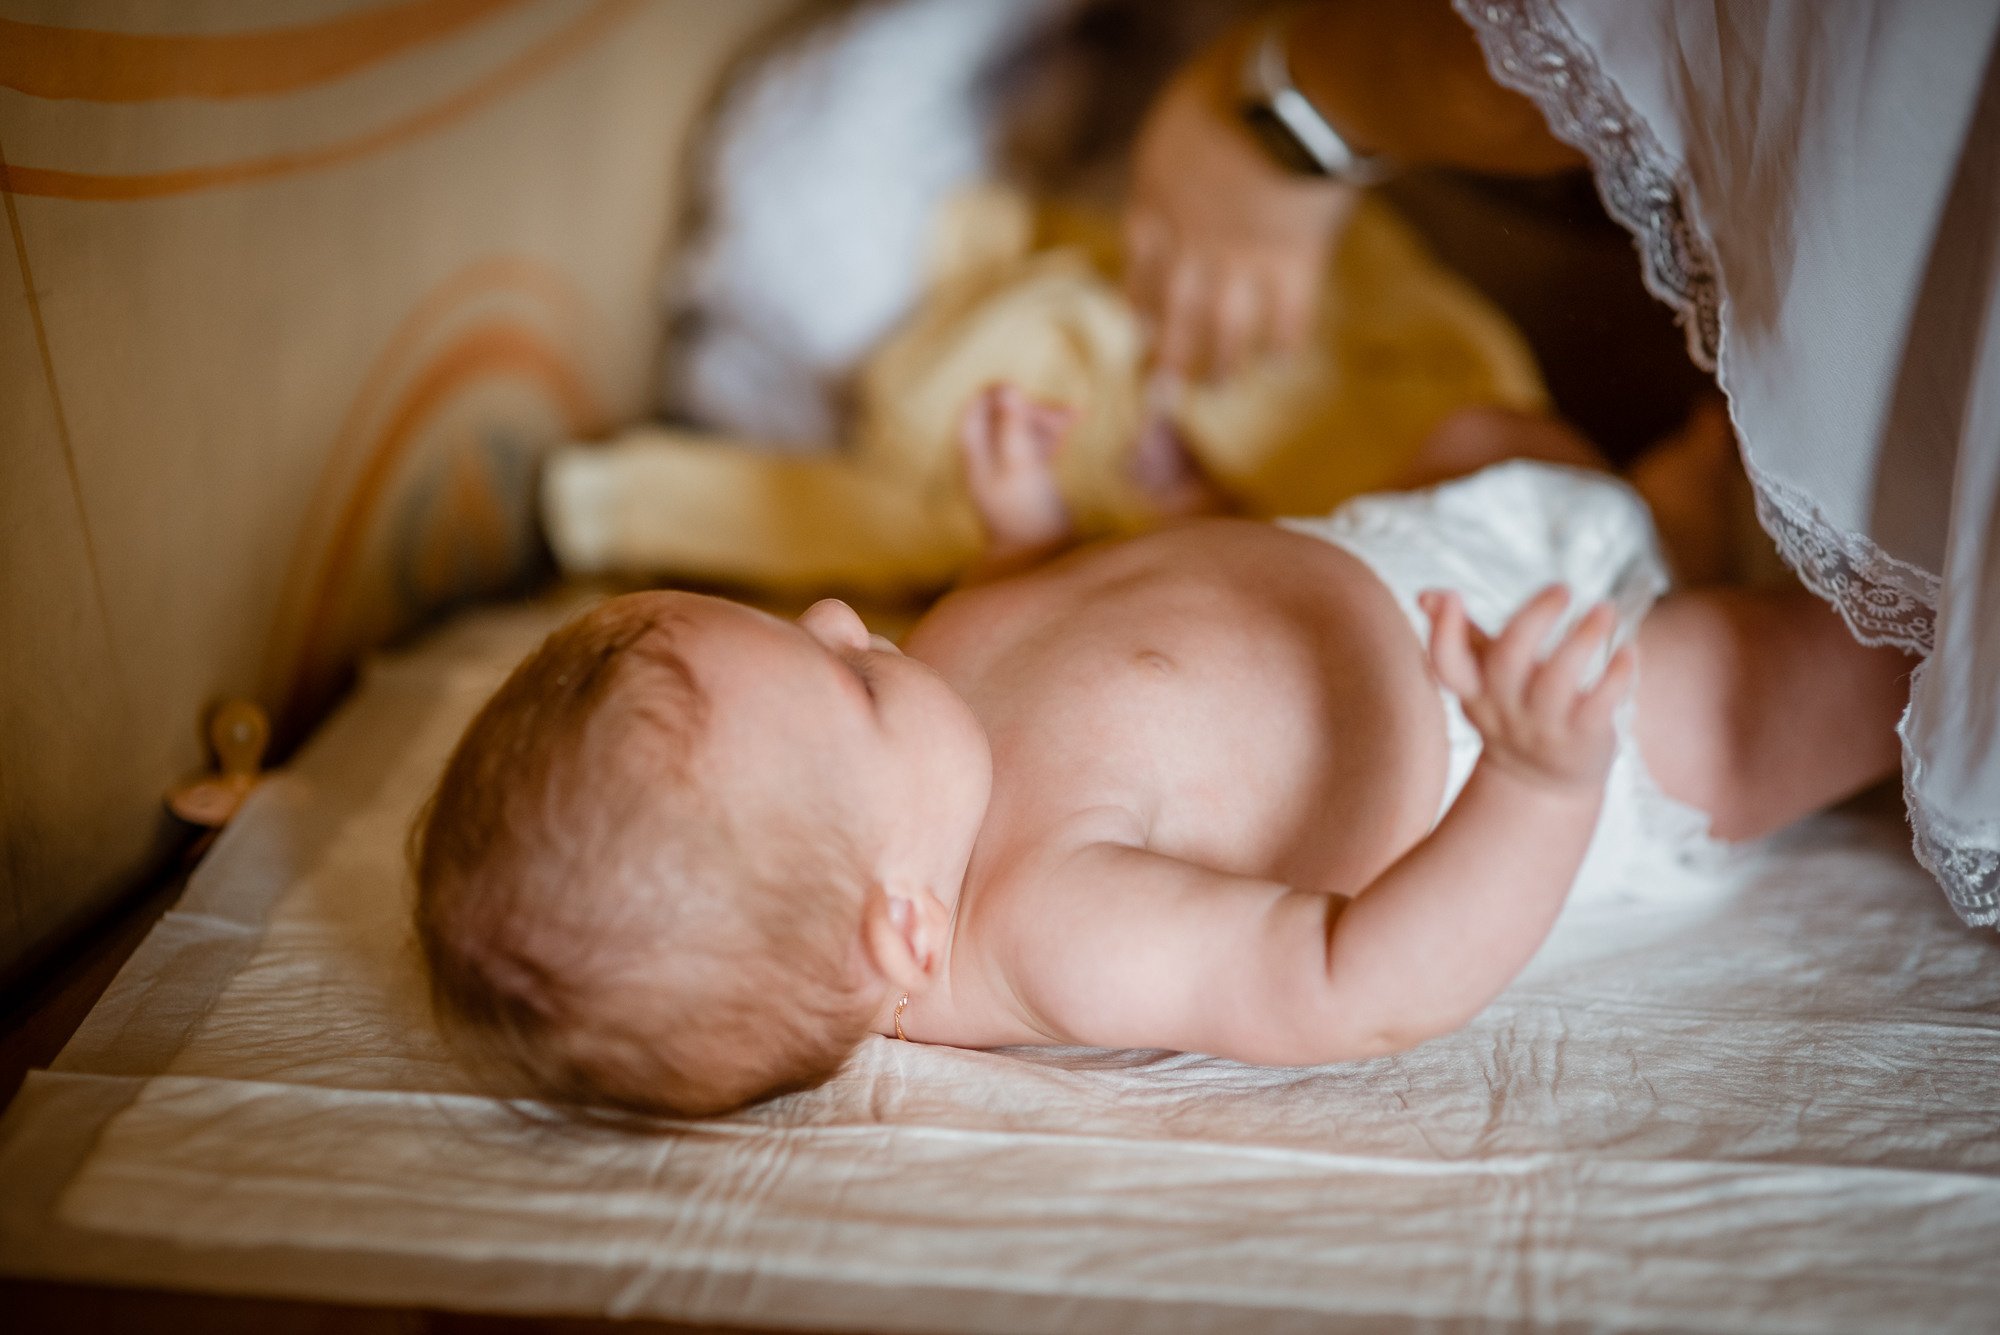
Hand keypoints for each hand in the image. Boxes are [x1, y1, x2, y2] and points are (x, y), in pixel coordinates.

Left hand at [958, 383, 1074, 553]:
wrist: (1041, 563)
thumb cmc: (1029, 516)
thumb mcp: (1020, 466)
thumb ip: (1012, 427)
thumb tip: (1007, 387)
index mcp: (975, 459)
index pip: (974, 410)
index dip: (997, 395)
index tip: (1023, 392)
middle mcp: (987, 462)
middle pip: (1004, 417)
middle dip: (1033, 410)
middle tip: (1063, 416)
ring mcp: (1009, 471)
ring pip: (1025, 429)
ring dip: (1048, 419)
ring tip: (1076, 415)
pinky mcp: (1031, 479)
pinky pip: (1040, 444)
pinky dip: (1055, 433)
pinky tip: (1077, 419)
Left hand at [1122, 43, 1354, 382]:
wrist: (1288, 102)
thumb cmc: (1233, 84)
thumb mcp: (1184, 111)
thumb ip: (1181, 152)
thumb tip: (1188, 159)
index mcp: (1158, 201)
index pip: (1141, 265)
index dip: (1139, 300)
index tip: (1136, 328)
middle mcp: (1192, 245)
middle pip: (1175, 312)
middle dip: (1168, 358)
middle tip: (1159, 399)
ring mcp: (1243, 261)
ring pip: (1226, 327)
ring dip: (1221, 362)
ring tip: (1218, 388)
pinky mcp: (1295, 266)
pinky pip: (1289, 315)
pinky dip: (1285, 339)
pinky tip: (1281, 359)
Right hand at [1418, 586, 1632, 790]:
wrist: (1544, 786)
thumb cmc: (1515, 712)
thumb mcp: (1483, 680)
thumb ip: (1461, 636)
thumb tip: (1427, 595)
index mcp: (1475, 692)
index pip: (1447, 666)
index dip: (1444, 632)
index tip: (1455, 596)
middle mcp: (1504, 710)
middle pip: (1506, 663)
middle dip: (1533, 620)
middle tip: (1562, 589)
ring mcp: (1543, 729)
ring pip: (1556, 683)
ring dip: (1582, 640)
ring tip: (1605, 609)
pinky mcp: (1583, 740)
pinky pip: (1599, 707)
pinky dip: (1616, 677)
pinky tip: (1628, 651)